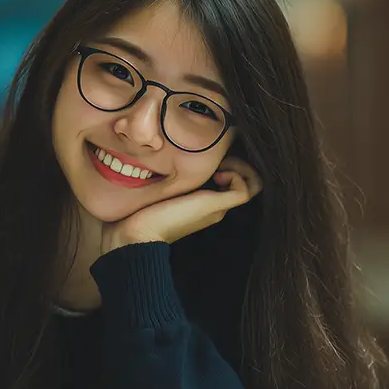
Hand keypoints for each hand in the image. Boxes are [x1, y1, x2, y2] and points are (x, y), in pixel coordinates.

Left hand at [103, 156, 262, 252]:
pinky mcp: (216, 206)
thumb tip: (160, 157)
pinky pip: (246, 189)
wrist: (136, 235)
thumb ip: (165, 178)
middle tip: (213, 156)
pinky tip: (217, 173)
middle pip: (245, 179)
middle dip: (234, 159)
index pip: (231, 179)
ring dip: (240, 166)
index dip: (226, 160)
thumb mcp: (157, 189)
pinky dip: (238, 175)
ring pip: (252, 183)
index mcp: (202, 202)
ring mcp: (218, 207)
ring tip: (218, 164)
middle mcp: (215, 206)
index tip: (204, 154)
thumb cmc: (138, 213)